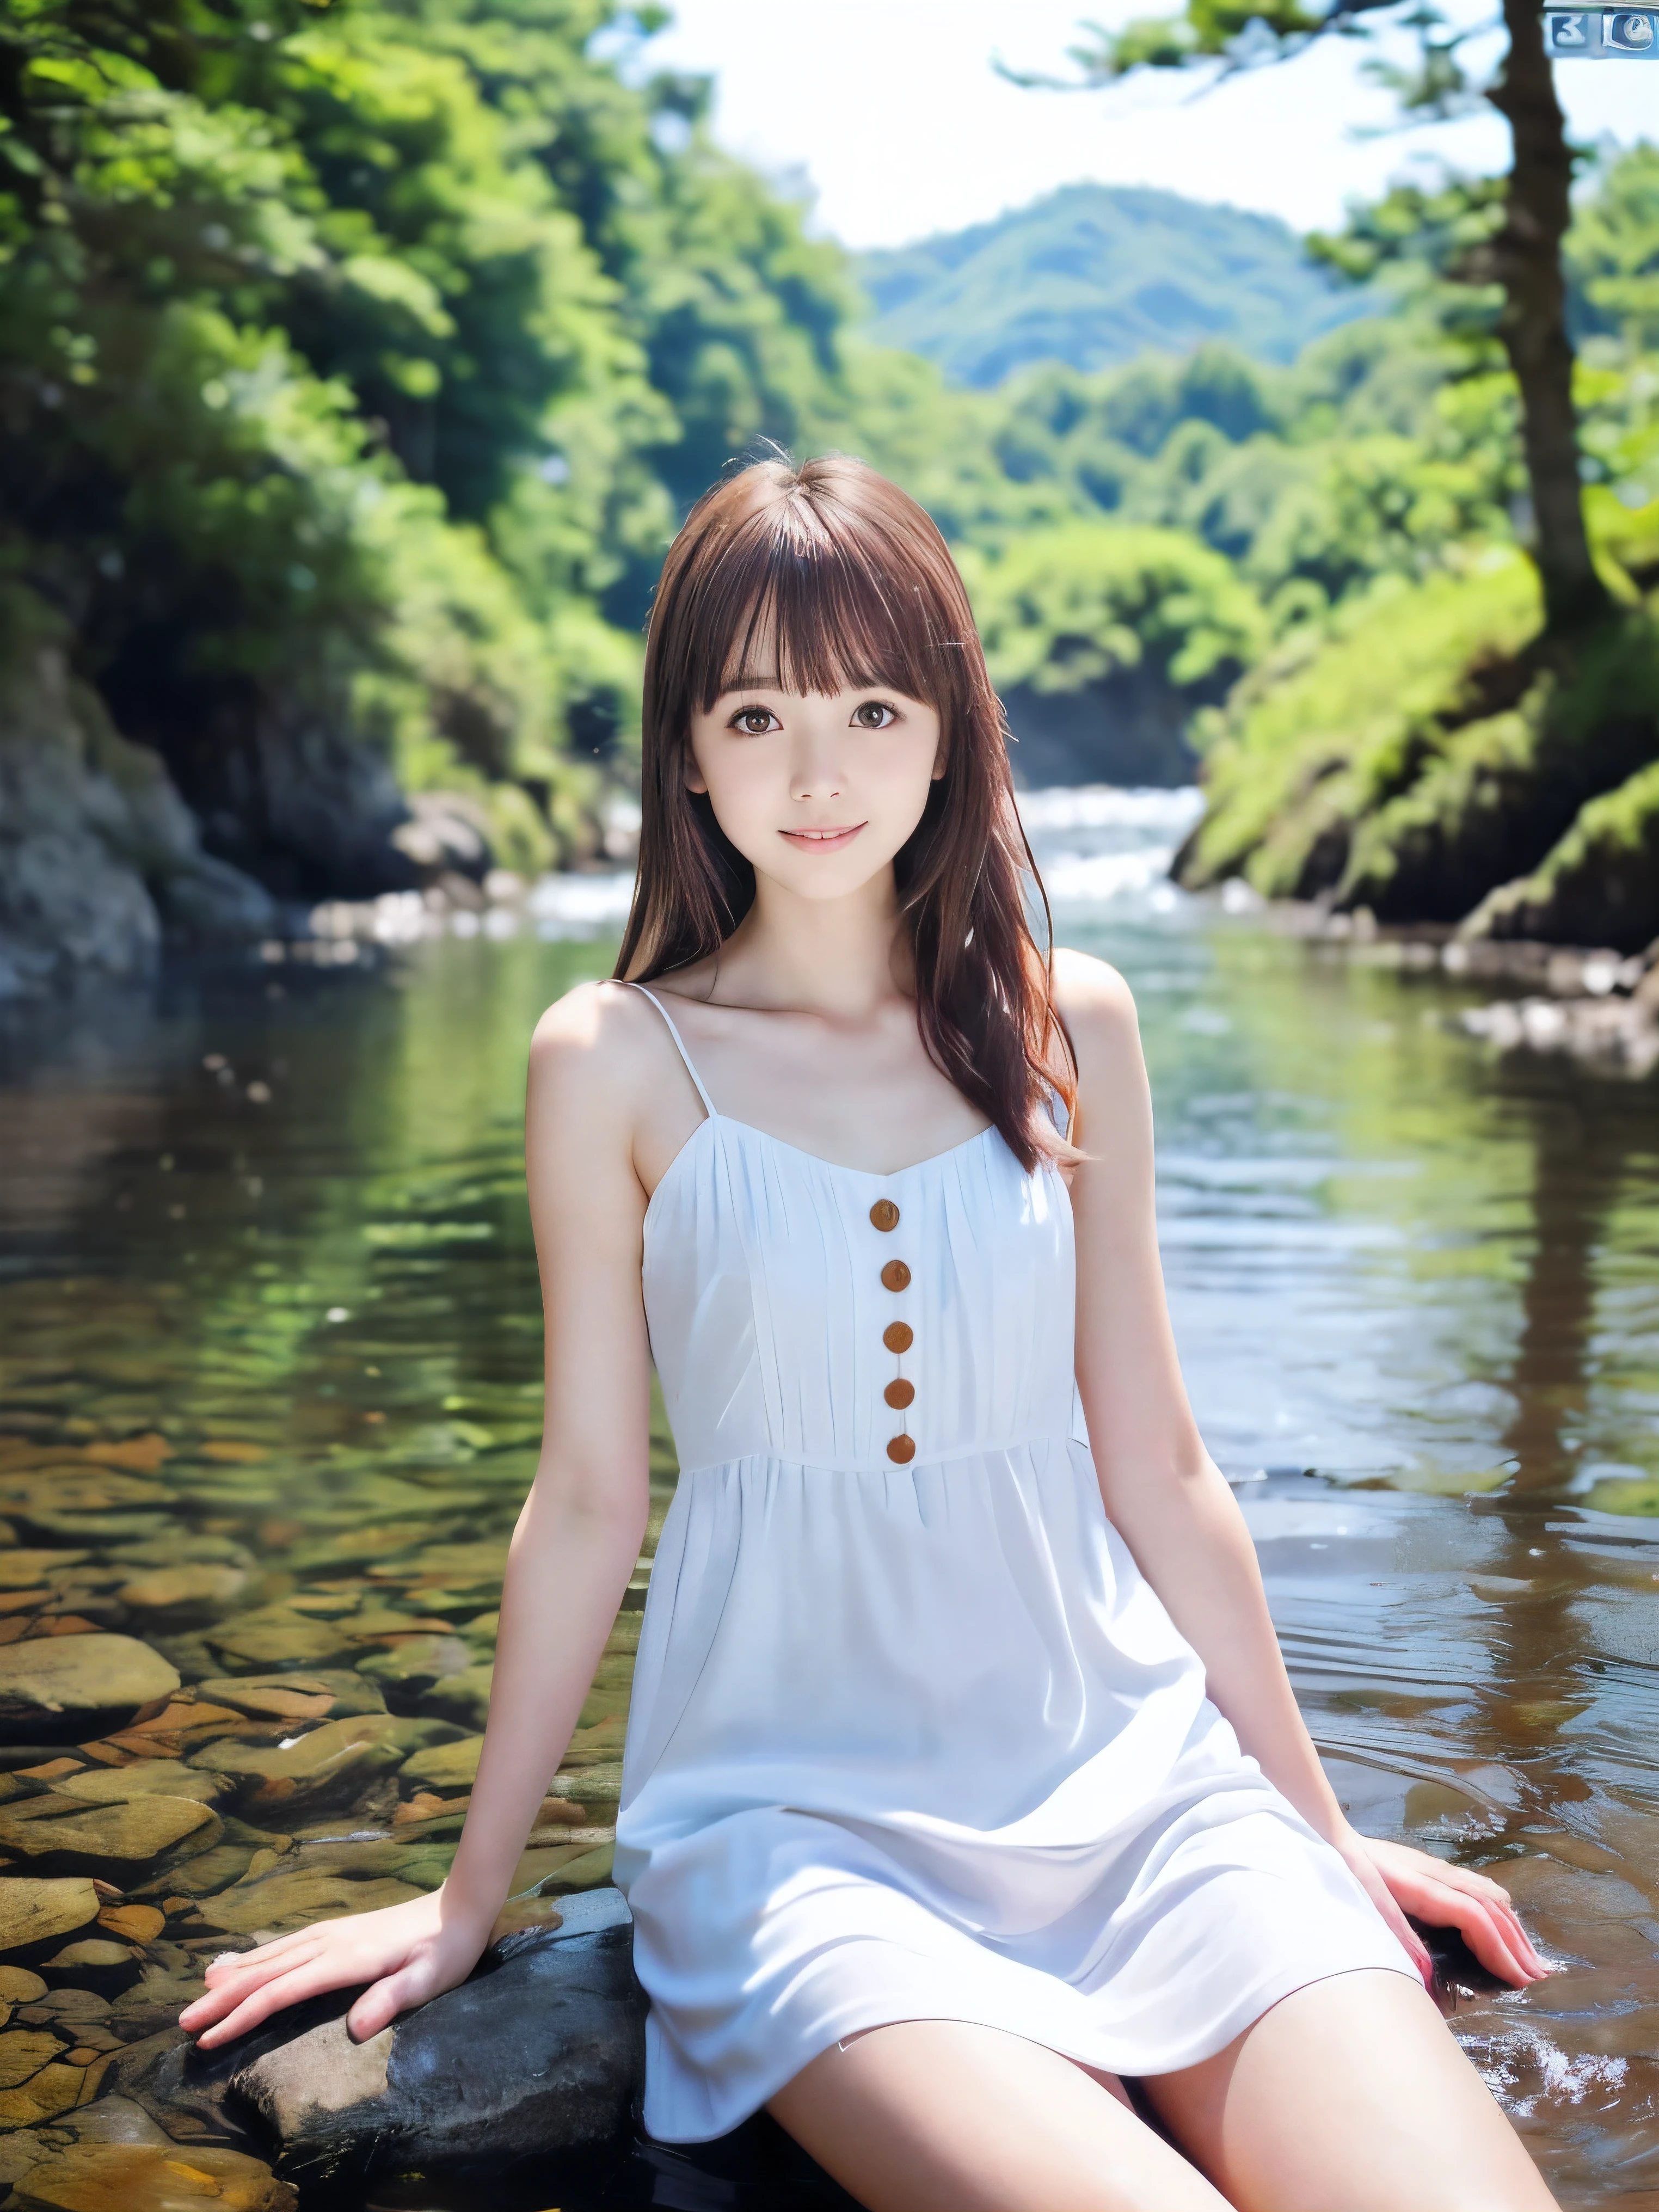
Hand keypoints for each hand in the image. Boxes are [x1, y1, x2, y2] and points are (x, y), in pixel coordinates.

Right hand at [178, 1886, 493, 2050]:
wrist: (459, 1908)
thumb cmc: (446, 1950)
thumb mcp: (428, 1979)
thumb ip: (392, 1999)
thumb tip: (356, 2028)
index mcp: (345, 1960)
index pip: (281, 1992)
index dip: (242, 2016)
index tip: (209, 2038)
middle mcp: (329, 1943)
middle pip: (265, 1973)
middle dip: (222, 1999)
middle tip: (184, 2023)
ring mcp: (331, 1934)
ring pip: (271, 1956)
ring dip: (234, 1977)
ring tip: (199, 1993)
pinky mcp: (336, 1932)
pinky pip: (285, 1946)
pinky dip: (256, 1957)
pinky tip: (242, 1964)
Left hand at [1333, 1827, 1549, 1991]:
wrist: (1325, 1834)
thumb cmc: (1339, 1871)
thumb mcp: (1361, 1904)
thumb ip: (1395, 1936)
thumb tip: (1426, 1975)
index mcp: (1421, 1884)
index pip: (1473, 1916)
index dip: (1499, 1948)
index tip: (1518, 1979)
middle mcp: (1435, 1872)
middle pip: (1488, 1906)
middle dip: (1515, 1943)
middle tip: (1537, 1977)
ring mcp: (1434, 1868)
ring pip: (1486, 1894)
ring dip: (1511, 1926)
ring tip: (1530, 1957)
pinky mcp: (1429, 1869)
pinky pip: (1475, 1887)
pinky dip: (1498, 1908)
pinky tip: (1504, 1921)